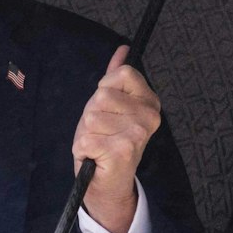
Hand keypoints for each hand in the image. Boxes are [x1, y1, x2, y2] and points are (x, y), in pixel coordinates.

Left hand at [73, 45, 159, 232]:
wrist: (108, 184)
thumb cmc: (107, 142)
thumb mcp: (109, 105)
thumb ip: (116, 77)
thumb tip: (123, 48)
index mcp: (150, 101)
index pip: (122, 73)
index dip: (105, 88)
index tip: (109, 108)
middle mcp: (149, 116)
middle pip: (102, 95)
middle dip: (91, 114)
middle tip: (101, 132)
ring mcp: (138, 133)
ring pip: (92, 116)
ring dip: (86, 132)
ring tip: (98, 144)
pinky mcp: (123, 150)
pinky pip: (86, 137)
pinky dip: (82, 149)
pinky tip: (95, 157)